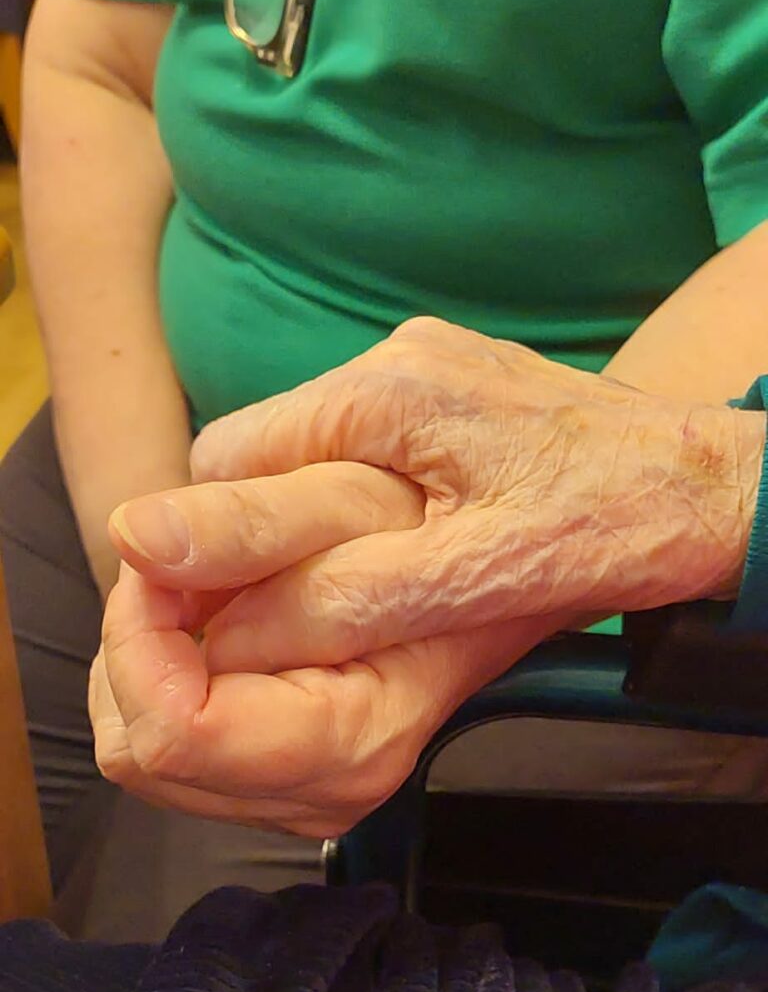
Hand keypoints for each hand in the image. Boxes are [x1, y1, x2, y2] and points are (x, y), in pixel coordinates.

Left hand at [90, 459, 551, 833]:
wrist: (512, 556)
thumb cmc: (458, 510)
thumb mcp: (360, 486)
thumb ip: (251, 517)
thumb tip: (133, 536)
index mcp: (353, 733)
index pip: (176, 732)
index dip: (140, 633)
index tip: (169, 561)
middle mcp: (333, 788)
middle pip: (141, 755)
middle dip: (138, 647)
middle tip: (194, 566)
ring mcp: (310, 795)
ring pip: (141, 757)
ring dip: (150, 662)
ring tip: (217, 589)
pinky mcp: (289, 784)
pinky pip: (171, 753)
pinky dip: (170, 681)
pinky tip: (225, 623)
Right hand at [176, 317, 763, 676]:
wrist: (725, 490)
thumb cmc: (621, 526)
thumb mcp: (479, 579)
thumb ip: (349, 597)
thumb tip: (238, 632)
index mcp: (386, 392)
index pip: (227, 458)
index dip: (211, 542)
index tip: (227, 609)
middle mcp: (397, 359)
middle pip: (263, 453)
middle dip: (264, 535)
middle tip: (302, 609)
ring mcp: (430, 371)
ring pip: (313, 456)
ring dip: (315, 526)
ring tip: (366, 586)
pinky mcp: (458, 394)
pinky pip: (366, 451)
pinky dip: (362, 509)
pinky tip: (409, 552)